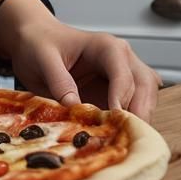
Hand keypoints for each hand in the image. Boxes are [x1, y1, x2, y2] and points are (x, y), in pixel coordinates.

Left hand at [0, 0, 161, 121]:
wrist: (34, 40)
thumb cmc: (39, 42)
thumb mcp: (43, 58)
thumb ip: (59, 80)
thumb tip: (75, 107)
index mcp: (105, 46)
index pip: (123, 73)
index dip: (122, 97)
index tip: (115, 118)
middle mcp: (121, 60)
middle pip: (145, 86)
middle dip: (139, 111)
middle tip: (126, 136)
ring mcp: (123, 77)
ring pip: (147, 99)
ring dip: (139, 119)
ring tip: (122, 139)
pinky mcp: (119, 94)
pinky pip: (135, 109)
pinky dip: (131, 123)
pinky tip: (118, 136)